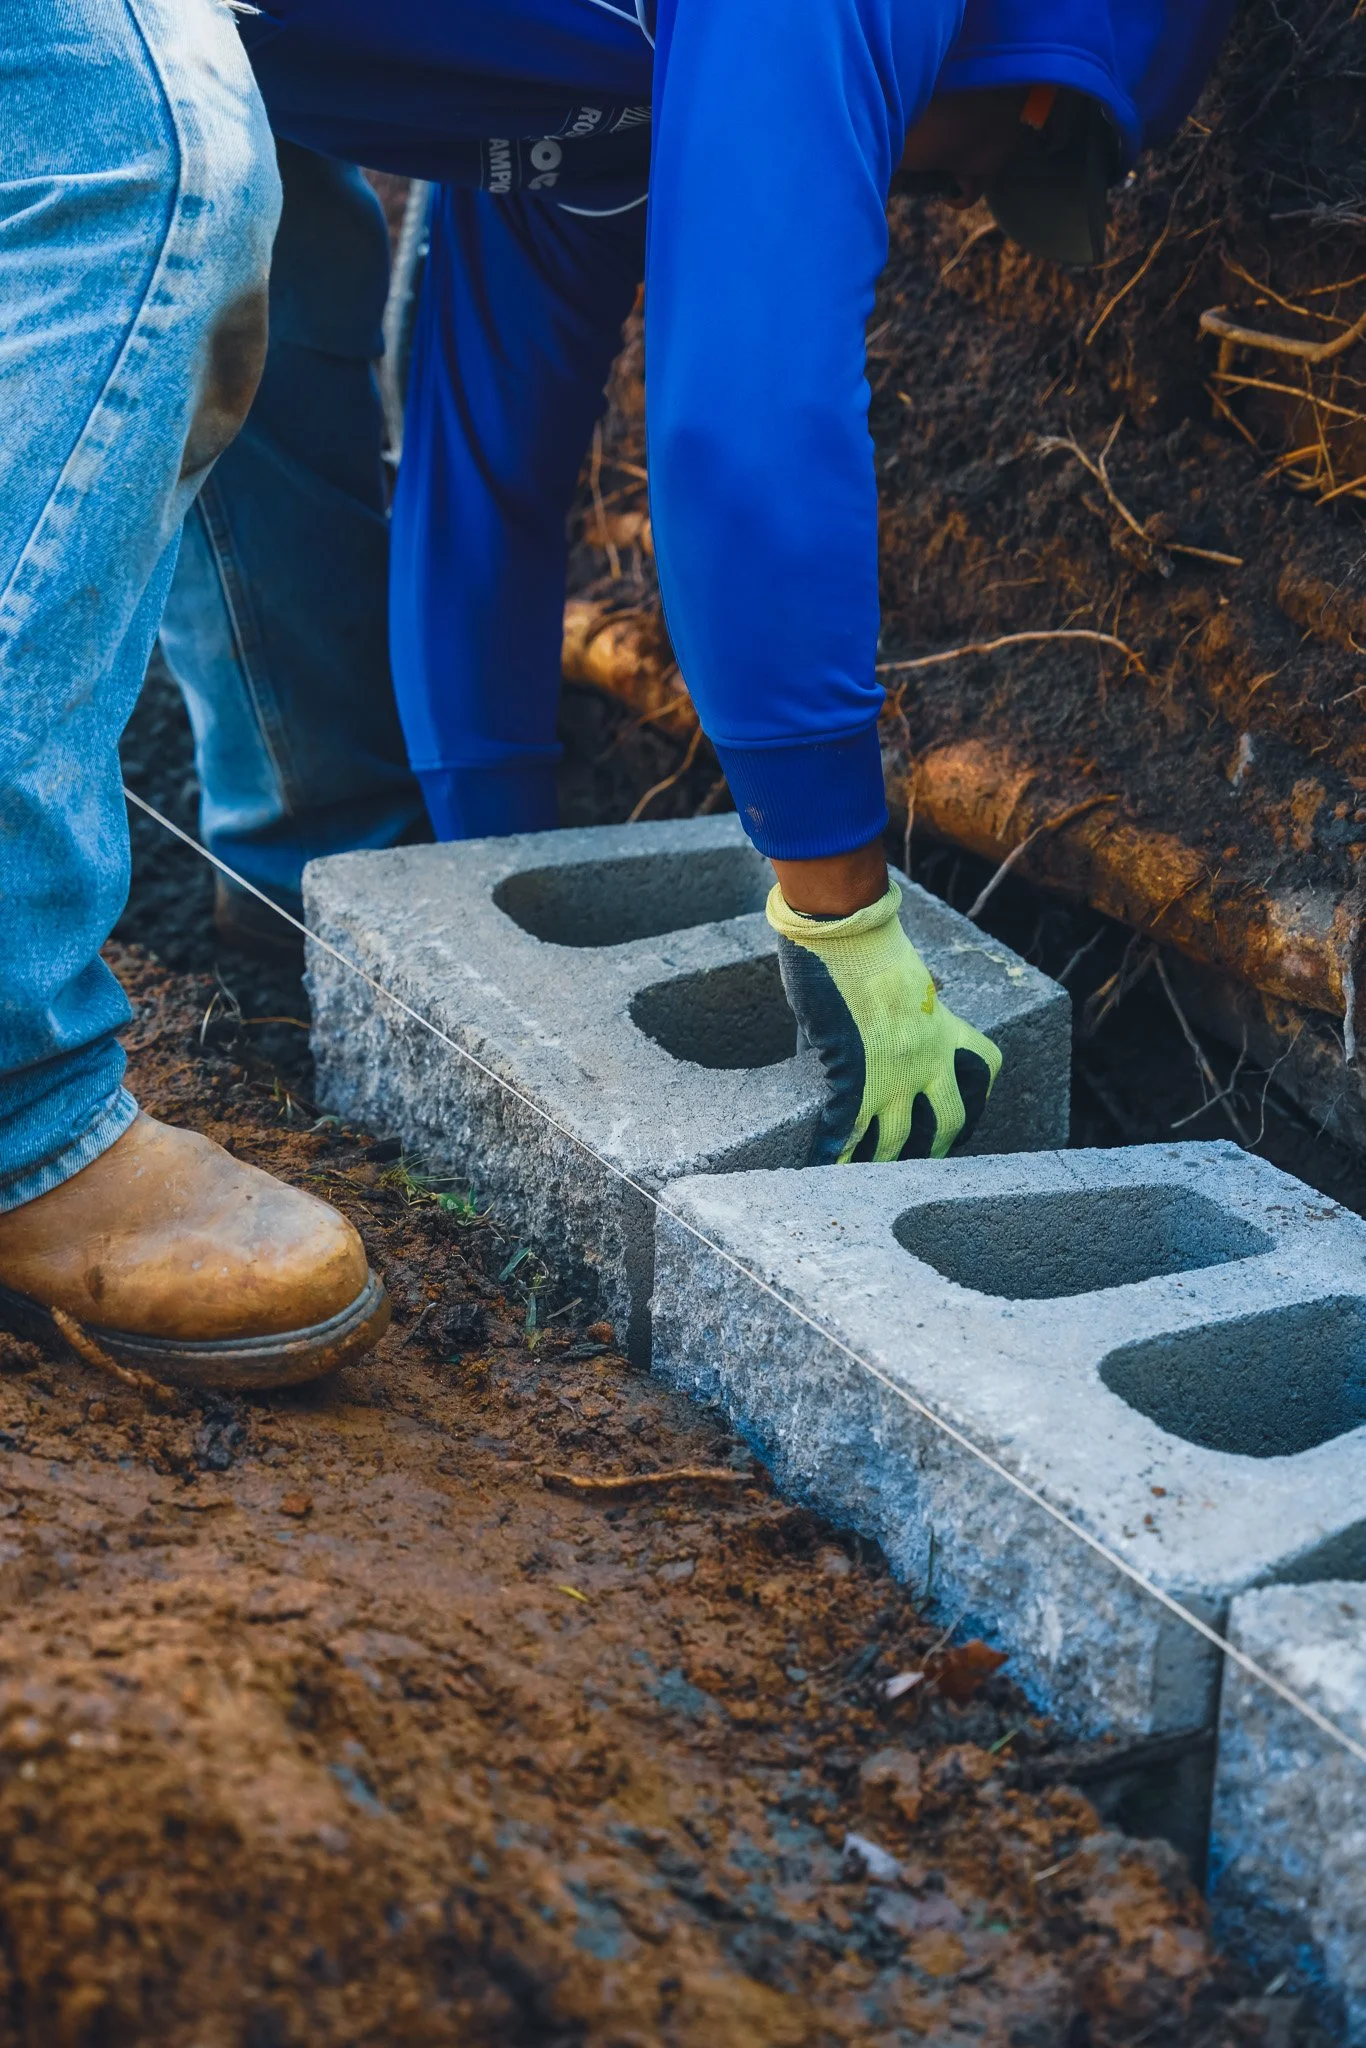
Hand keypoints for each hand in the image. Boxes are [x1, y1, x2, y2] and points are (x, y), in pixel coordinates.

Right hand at [767, 879, 1001, 1163]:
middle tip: (919, 1163)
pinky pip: (846, 1131)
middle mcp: (927, 1060)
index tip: (965, 1110)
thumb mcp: (908, 977)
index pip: (984, 1068)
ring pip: (895, 1139)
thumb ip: (907, 1006)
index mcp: (944, 1028)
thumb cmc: (870, 942)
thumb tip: (893, 1014)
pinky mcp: (851, 1079)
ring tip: (865, 1179)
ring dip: (879, 1163)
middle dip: (934, 1149)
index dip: (978, 1093)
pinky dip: (833, 1155)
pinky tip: (821, 1169)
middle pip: (946, 1122)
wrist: (847, 932)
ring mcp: (890, 1075)